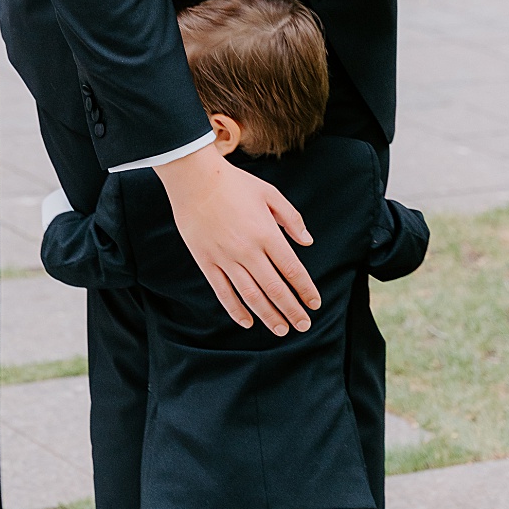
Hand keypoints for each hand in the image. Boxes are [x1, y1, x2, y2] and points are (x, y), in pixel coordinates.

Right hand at [156, 147, 319, 333]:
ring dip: (268, 315)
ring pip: (250, 295)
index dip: (306, 290)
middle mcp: (248, 250)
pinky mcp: (206, 260)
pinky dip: (234, 309)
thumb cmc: (234, 183)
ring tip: (281, 330)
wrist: (194, 178)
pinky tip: (246, 322)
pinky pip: (222, 291)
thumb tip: (307, 242)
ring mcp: (225, 258)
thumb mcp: (270, 194)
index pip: (292, 270)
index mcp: (267, 234)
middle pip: (275, 289)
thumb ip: (291, 219)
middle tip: (303, 326)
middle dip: (292, 310)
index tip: (315, 304)